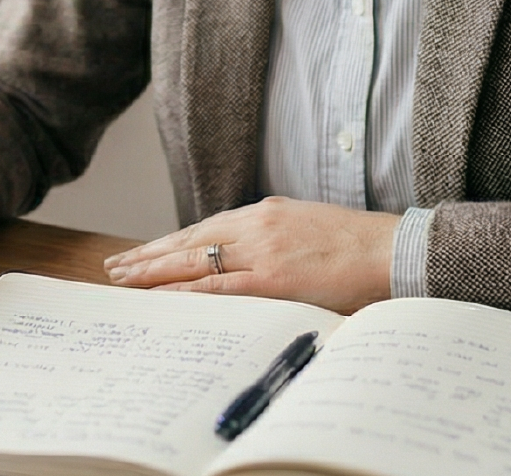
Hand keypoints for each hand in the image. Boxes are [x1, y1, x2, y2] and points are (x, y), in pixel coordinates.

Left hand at [101, 197, 399, 313]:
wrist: (393, 249)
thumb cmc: (358, 246)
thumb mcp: (308, 229)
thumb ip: (274, 239)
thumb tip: (249, 259)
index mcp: (265, 212)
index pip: (204, 228)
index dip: (169, 242)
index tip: (143, 253)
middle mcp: (257, 225)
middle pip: (189, 240)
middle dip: (149, 255)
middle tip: (116, 267)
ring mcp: (263, 250)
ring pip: (194, 262)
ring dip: (155, 273)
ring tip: (124, 281)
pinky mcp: (274, 277)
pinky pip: (217, 288)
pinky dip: (185, 293)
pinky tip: (161, 298)